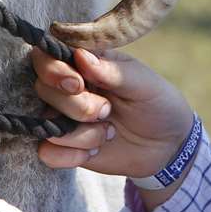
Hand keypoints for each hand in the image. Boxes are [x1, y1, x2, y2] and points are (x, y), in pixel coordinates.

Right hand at [30, 47, 193, 181]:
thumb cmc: (157, 103)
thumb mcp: (143, 84)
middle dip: (77, 106)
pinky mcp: (64, 147)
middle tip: (106, 111)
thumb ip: (112, 71)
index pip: (47, 56)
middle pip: (43, 89)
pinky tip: (95, 151)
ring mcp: (63, 117)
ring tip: (108, 132)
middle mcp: (67, 88)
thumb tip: (80, 55)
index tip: (78, 84)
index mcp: (85, 63)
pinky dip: (71, 156)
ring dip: (81, 134)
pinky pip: (47, 153)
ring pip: (45, 124)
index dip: (54, 69)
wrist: (168, 146)